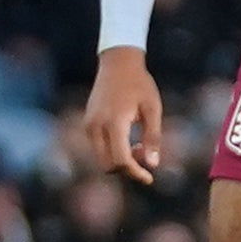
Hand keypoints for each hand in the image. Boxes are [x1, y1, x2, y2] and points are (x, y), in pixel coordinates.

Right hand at [84, 47, 163, 184]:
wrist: (117, 64)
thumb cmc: (139, 84)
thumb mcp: (153, 109)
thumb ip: (153, 137)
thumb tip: (153, 165)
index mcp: (114, 122)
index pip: (120, 160)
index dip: (135, 173)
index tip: (149, 178)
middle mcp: (96, 126)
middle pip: (107, 165)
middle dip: (127, 169)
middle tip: (146, 157)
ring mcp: (89, 125)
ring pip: (101, 158)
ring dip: (120, 161)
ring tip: (139, 146)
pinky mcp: (87, 124)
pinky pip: (98, 148)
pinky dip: (113, 152)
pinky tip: (128, 140)